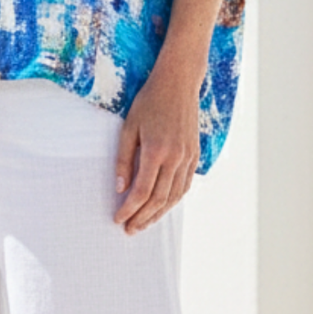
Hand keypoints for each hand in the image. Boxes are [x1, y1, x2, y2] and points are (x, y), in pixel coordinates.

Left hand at [113, 58, 201, 233]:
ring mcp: (188, 157)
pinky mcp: (195, 155)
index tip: (118, 218)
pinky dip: (173, 200)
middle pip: (159, 199)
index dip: (129, 209)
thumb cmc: (149, 102)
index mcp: (156, 151)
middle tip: (129, 230)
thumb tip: (120, 188)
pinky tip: (162, 207)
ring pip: (174, 196)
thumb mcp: (129, 127)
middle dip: (143, 218)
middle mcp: (176, 158)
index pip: (142, 191)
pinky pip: (184, 185)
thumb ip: (124, 159)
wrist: (179, 83)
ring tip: (143, 223)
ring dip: (158, 214)